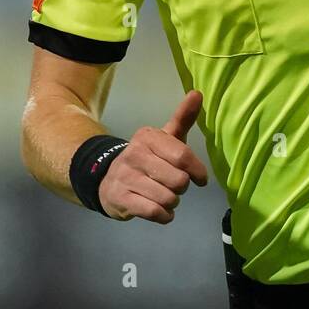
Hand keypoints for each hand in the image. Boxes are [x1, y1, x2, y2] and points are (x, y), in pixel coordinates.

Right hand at [98, 90, 208, 222]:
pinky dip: (164, 216)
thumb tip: (198, 93)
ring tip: (166, 197)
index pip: (183, 156)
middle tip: (175, 185)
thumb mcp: (164, 138)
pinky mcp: (120, 199)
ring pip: (168, 198)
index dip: (197, 171)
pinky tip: (162, 211)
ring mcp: (125, 177)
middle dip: (182, 187)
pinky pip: (154, 212)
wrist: (107, 179)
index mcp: (148, 137)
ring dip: (172, 202)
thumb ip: (183, 118)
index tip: (201, 179)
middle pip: (178, 180)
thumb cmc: (147, 158)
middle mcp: (135, 154)